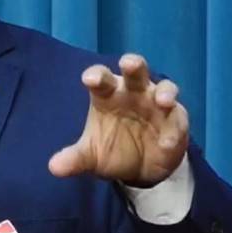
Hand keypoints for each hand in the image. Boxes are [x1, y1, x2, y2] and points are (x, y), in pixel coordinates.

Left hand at [48, 53, 189, 187]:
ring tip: (162, 102)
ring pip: (165, 89)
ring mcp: (156, 105)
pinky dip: (173, 131)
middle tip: (130, 63)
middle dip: (133, 65)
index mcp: (107, 95)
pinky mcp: (176, 121)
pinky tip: (166, 143)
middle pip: (134, 72)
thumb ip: (74, 158)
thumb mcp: (91, 156)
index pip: (101, 78)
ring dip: (165, 92)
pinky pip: (178, 121)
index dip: (96, 76)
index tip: (89, 79)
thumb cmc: (112, 148)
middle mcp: (133, 94)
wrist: (140, 169)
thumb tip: (54, 168)